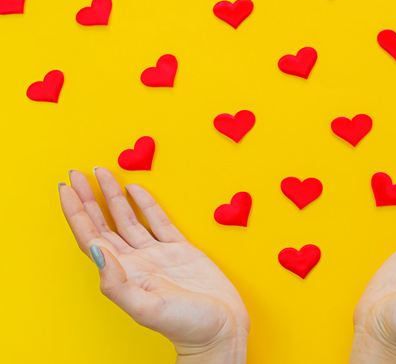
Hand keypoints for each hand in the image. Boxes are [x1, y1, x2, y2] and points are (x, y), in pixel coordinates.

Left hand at [59, 167, 248, 363]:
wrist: (221, 330)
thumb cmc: (186, 326)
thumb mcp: (147, 308)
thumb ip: (118, 283)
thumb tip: (96, 251)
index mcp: (124, 273)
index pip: (91, 237)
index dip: (77, 213)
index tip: (66, 188)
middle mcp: (136, 261)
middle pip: (104, 223)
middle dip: (89, 198)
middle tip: (77, 172)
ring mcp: (157, 254)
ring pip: (128, 218)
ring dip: (114, 195)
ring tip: (103, 173)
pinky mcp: (180, 249)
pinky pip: (158, 220)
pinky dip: (147, 203)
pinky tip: (137, 189)